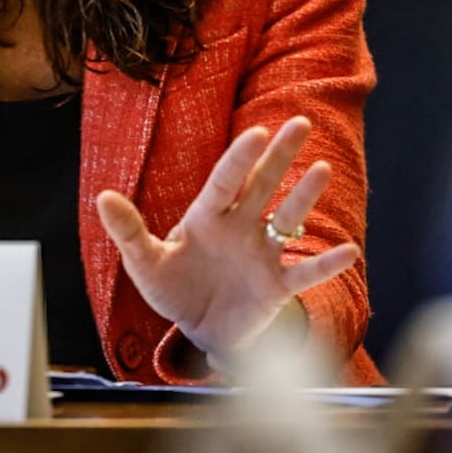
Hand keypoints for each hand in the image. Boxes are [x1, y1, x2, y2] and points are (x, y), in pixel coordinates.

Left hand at [95, 115, 359, 364]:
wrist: (198, 329)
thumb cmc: (173, 287)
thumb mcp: (144, 264)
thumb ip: (128, 232)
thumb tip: (103, 197)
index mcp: (206, 217)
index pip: (224, 181)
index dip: (239, 159)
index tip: (257, 132)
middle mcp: (239, 227)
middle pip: (262, 185)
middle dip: (279, 156)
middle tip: (300, 123)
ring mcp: (261, 254)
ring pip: (287, 218)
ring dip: (303, 195)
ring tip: (321, 168)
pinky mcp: (277, 286)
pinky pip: (304, 273)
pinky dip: (324, 264)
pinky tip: (349, 251)